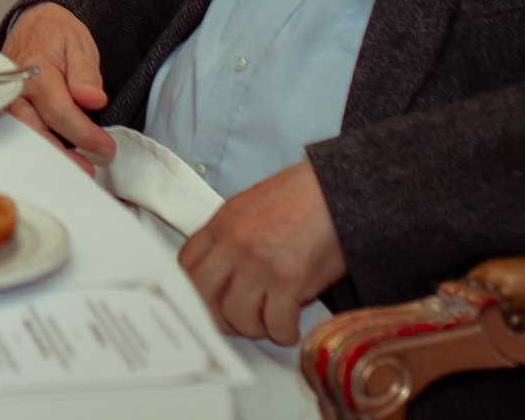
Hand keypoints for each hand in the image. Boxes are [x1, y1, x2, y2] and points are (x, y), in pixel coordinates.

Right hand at [3, 2, 115, 170]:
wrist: (34, 22)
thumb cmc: (57, 33)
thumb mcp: (79, 44)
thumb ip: (86, 73)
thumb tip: (93, 100)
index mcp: (35, 71)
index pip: (60, 112)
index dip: (85, 134)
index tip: (107, 146)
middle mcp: (15, 88)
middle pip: (35, 130)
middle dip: (62, 155)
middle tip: (89, 169)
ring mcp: (7, 99)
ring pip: (22, 135)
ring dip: (48, 154)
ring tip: (75, 168)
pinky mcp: (5, 106)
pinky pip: (17, 130)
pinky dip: (36, 145)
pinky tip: (55, 155)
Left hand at [178, 159, 346, 345]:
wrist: (338, 191)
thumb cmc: (301, 197)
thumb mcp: (249, 205)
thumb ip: (229, 235)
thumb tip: (220, 271)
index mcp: (222, 224)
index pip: (186, 265)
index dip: (193, 290)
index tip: (207, 302)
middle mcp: (235, 244)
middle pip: (204, 295)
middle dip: (217, 316)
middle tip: (236, 322)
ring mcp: (260, 264)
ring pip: (238, 316)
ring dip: (254, 327)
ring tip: (268, 322)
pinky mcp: (290, 281)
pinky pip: (276, 324)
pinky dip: (283, 332)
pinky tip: (289, 326)